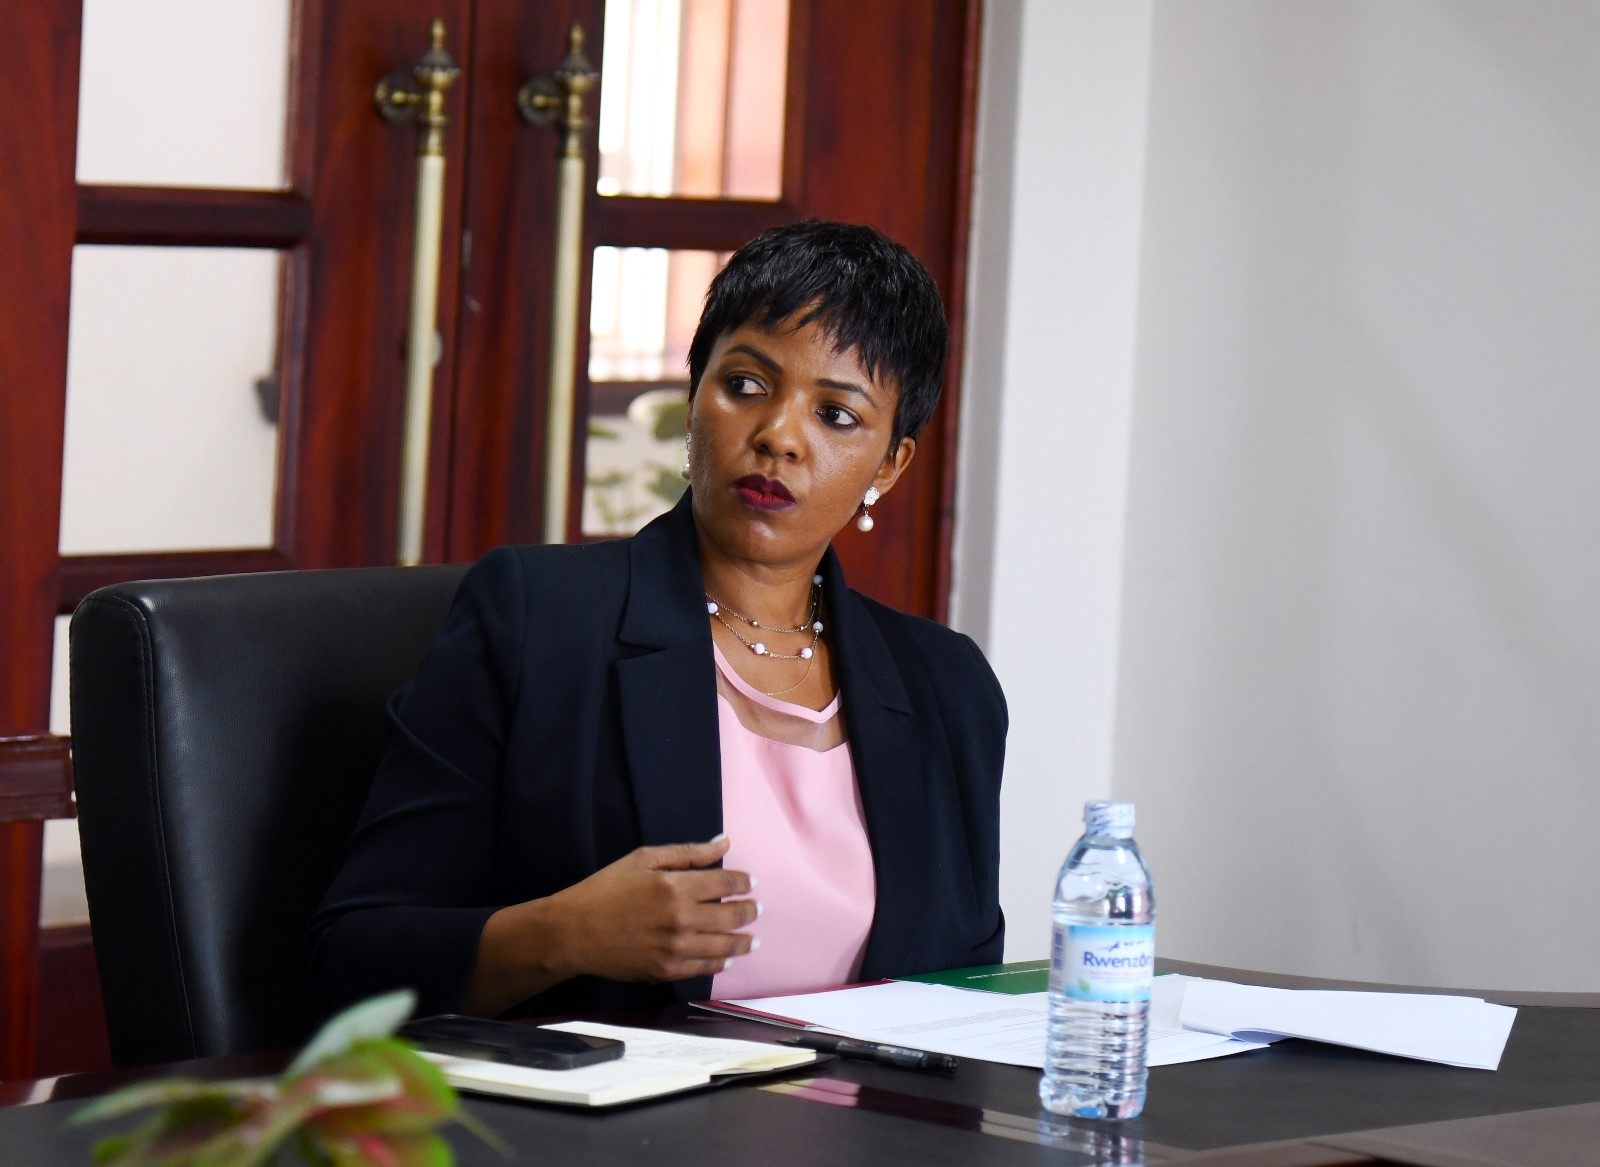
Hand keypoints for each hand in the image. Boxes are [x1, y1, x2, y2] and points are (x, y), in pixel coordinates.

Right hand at [540, 834, 759, 983]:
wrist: (572, 932)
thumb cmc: (605, 890)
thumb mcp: (642, 859)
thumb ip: (687, 853)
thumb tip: (723, 842)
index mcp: (676, 886)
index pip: (726, 882)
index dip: (743, 882)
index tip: (751, 883)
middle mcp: (681, 918)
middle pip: (732, 914)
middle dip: (750, 911)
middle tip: (757, 909)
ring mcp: (676, 948)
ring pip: (724, 945)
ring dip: (744, 940)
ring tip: (753, 939)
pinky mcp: (667, 971)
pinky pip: (705, 968)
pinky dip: (721, 962)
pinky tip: (727, 957)